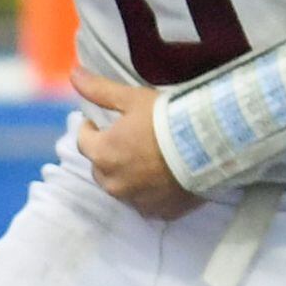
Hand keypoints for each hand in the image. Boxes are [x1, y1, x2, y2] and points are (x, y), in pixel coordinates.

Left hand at [69, 68, 194, 219]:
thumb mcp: (133, 99)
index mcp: (102, 154)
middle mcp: (113, 182)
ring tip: (145, 159)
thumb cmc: (168, 119)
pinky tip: (162, 178)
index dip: (91, 129)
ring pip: (120, 187)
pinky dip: (149, 192)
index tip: (100, 122)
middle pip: (100, 167)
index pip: (83, 141)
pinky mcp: (158, 211)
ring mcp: (136, 200)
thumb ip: (100, 90)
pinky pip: (145, 202)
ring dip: (125, 175)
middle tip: (127, 140)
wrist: (211, 146)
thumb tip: (74, 74)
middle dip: (107, 154)